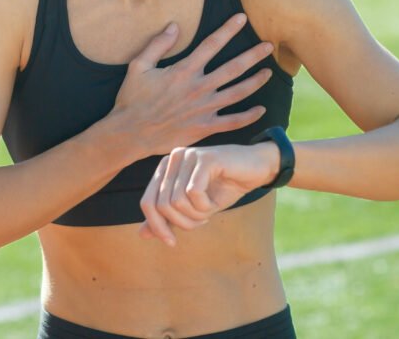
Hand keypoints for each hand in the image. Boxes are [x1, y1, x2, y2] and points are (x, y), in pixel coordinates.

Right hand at [105, 13, 275, 157]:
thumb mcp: (139, 66)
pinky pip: (232, 122)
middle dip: (253, 55)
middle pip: (233, 67)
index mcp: (184, 71)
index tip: (242, 18)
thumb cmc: (132, 99)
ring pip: (237, 93)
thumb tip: (174, 26)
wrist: (129, 133)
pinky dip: (248, 116)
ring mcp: (203, 109)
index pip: (212, 44)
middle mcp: (198, 87)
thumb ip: (158, 45)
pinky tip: (261, 109)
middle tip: (268, 46)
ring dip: (255, 82)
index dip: (228, 29)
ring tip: (269, 72)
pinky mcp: (204, 128)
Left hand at [137, 142, 280, 245]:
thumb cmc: (224, 187)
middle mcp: (173, 158)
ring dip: (196, 215)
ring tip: (209, 211)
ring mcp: (188, 155)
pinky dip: (205, 206)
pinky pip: (194, 194)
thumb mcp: (194, 208)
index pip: (147, 202)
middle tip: (201, 222)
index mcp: (165, 168)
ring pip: (177, 202)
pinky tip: (215, 203)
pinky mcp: (204, 158)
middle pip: (161, 204)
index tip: (171, 242)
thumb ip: (168, 218)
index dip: (157, 226)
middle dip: (182, 223)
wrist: (256, 169)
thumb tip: (141, 235)